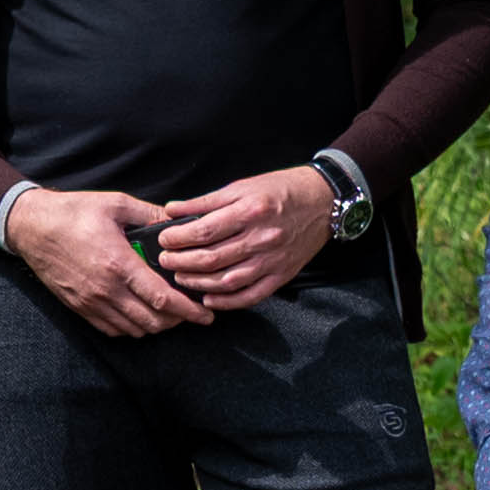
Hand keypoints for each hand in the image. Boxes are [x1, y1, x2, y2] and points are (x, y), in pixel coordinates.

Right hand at [9, 188, 208, 338]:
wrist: (31, 227)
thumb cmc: (73, 212)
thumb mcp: (116, 204)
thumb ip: (149, 214)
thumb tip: (177, 222)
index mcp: (119, 264)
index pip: (162, 298)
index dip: (188, 310)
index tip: (205, 314)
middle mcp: (106, 289)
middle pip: (152, 321)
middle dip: (176, 321)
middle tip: (190, 312)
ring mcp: (91, 302)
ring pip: (134, 329)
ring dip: (155, 325)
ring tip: (168, 313)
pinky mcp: (79, 308)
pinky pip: (112, 330)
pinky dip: (132, 328)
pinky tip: (140, 314)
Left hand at [151, 166, 336, 312]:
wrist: (325, 201)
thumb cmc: (280, 190)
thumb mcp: (243, 187)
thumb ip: (206, 201)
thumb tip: (171, 210)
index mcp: (250, 211)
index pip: (205, 231)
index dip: (178, 238)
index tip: (164, 240)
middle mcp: (262, 238)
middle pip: (212, 259)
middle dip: (181, 262)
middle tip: (165, 261)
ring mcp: (273, 260)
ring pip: (227, 281)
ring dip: (198, 283)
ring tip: (181, 278)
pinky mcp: (282, 275)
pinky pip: (250, 296)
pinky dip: (226, 302)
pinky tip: (208, 299)